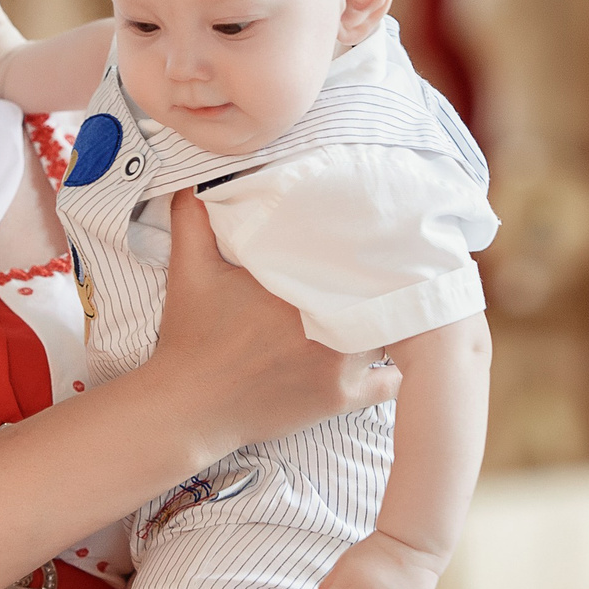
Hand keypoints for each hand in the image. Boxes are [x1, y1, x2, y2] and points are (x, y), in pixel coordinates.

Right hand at [147, 192, 400, 462]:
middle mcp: (327, 323)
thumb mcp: (188, 270)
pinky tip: (400, 356)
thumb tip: (193, 181)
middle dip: (385, 281)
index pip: (355, 258)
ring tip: (400, 305)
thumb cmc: (191, 337)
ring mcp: (338, 364)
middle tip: (393, 269)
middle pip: (380, 292)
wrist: (190, 407)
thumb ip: (193, 219)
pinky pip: (389, 384)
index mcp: (298, 286)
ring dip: (394, 322)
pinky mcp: (339, 398)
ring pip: (391, 335)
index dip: (370, 247)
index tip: (374, 239)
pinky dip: (397, 370)